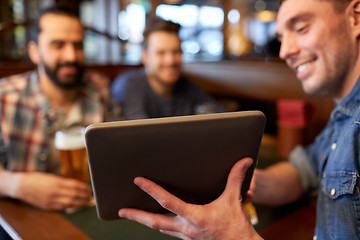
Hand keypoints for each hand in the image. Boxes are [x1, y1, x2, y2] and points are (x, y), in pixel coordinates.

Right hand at [12, 172, 91, 210]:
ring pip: (69, 203)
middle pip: (74, 195)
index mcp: (56, 182)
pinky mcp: (47, 206)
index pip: (75, 185)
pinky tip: (76, 205)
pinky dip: (70, 207)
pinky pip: (62, 208)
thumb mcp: (52, 177)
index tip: (90, 189)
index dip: (84, 188)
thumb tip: (77, 186)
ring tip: (86, 202)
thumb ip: (63, 182)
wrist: (21, 186)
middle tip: (90, 196)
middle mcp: (54, 192)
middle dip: (84, 196)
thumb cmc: (37, 179)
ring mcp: (50, 200)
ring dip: (80, 203)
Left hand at [118, 157, 262, 239]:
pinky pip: (167, 230)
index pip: (167, 202)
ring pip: (158, 227)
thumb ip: (236, 178)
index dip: (151, 190)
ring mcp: (184, 235)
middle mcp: (185, 228)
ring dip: (144, 220)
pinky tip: (153, 218)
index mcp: (195, 217)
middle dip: (136, 215)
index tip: (138, 181)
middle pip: (154, 222)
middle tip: (121, 209)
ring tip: (130, 213)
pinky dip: (157, 223)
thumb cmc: (235, 225)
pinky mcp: (186, 238)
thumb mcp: (233, 200)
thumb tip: (245, 160)